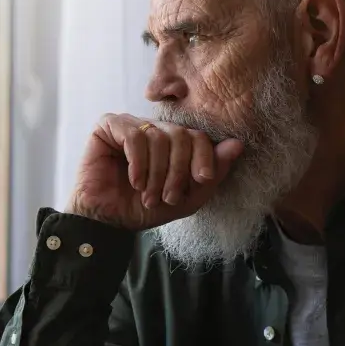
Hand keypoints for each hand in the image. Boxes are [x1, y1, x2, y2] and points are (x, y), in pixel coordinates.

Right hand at [66, 113, 243, 230]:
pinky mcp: (109, 126)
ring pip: (159, 136)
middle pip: (182, 135)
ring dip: (156, 172)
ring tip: (147, 194)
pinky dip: (138, 162)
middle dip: (178, 170)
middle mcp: (154, 130)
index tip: (202, 179)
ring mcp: (132, 125)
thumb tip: (238, 144)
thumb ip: (213, 173)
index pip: (199, 137)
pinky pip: (135, 135)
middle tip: (168, 196)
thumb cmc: (143, 209)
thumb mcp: (187, 198)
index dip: (204, 157)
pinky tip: (134, 181)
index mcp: (174, 143)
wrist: (107, 221)